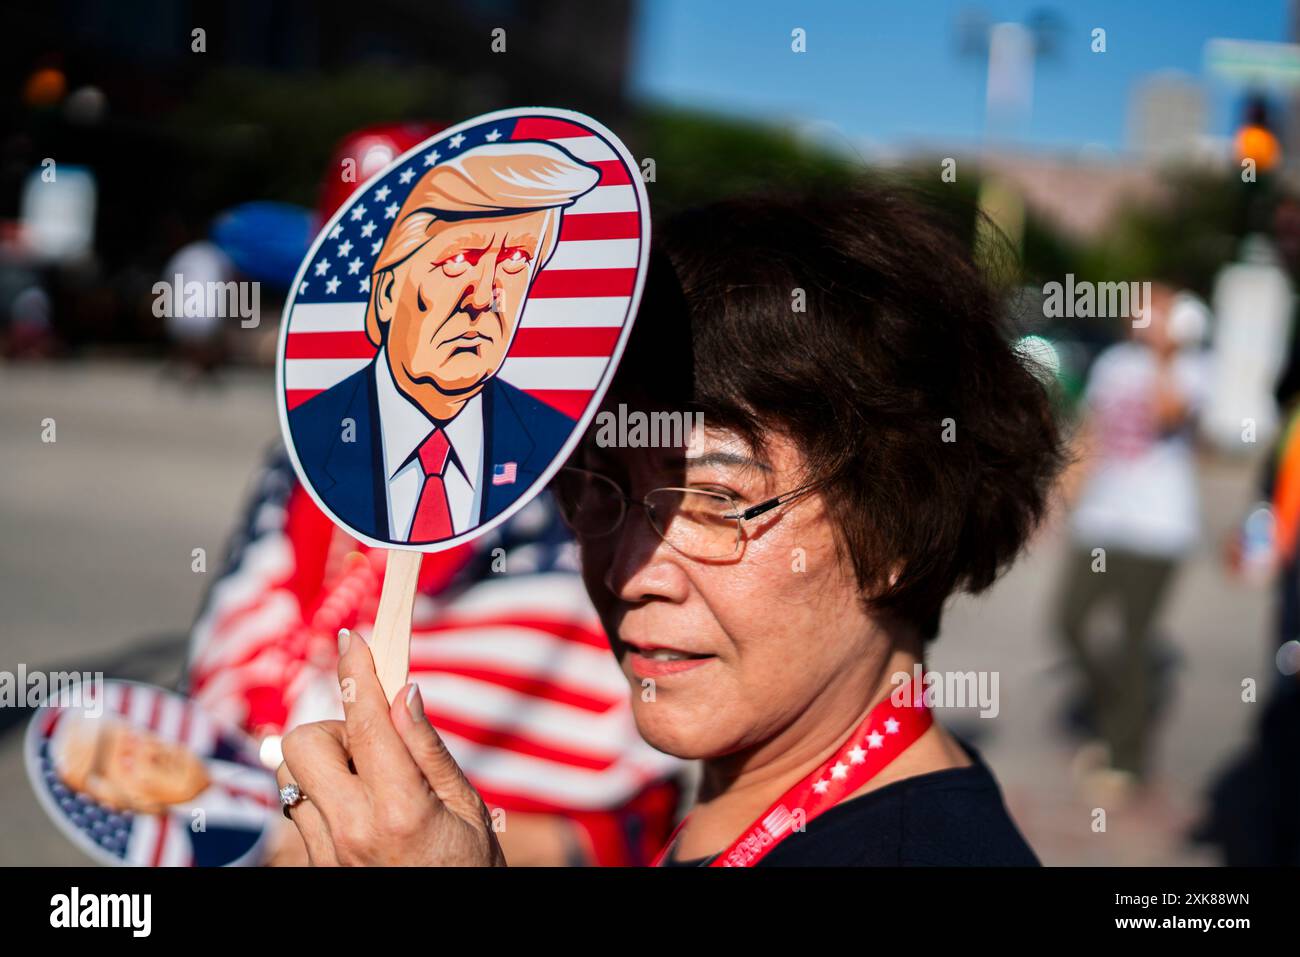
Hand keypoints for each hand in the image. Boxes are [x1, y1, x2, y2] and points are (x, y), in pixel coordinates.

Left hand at [277, 628, 505, 865]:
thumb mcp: (467, 807)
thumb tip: (404, 691)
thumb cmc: (470, 869)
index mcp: (399, 807)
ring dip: (321, 762)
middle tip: (373, 743)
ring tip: (365, 779)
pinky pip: (294, 809)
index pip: (365, 719)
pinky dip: (318, 794)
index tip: (354, 638)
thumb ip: (428, 749)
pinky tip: (356, 809)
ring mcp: (323, 852)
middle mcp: (350, 828)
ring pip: (289, 774)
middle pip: (303, 740)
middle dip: (333, 725)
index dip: (357, 670)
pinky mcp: (311, 867)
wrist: (449, 937)